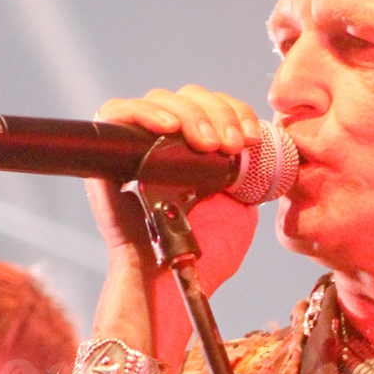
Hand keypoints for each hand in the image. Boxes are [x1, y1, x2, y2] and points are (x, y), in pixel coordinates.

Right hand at [84, 85, 262, 258]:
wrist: (171, 277)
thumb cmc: (202, 250)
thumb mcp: (240, 205)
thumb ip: (250, 175)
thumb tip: (265, 148)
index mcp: (196, 150)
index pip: (214, 106)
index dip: (235, 111)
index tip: (250, 139)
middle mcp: (164, 141)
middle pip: (189, 96)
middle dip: (218, 113)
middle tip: (231, 145)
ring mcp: (136, 144)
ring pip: (160, 99)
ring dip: (190, 115)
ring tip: (207, 144)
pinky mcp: (108, 152)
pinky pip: (116, 112)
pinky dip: (143, 113)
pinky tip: (167, 128)